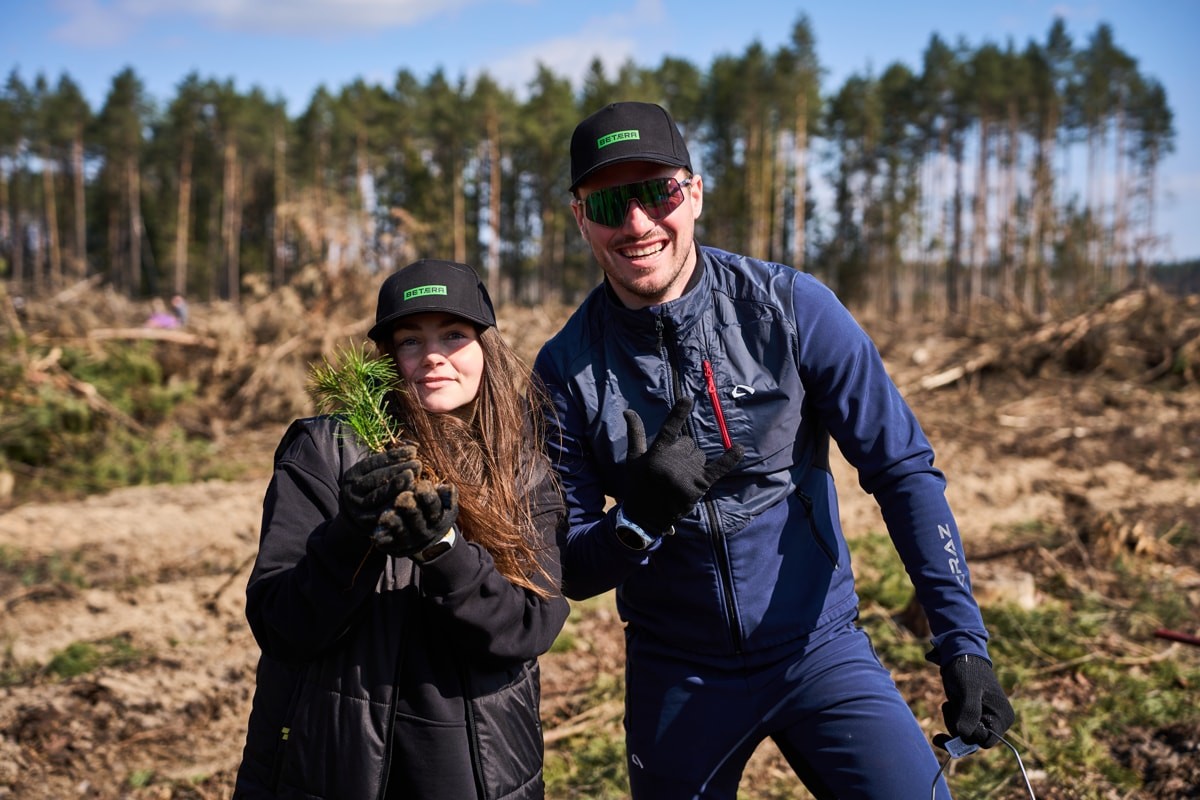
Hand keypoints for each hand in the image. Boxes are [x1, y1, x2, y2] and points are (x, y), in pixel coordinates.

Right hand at [339, 444, 421, 530]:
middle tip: (418, 464)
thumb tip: (413, 446)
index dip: (393, 456)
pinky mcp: (371, 525)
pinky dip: (400, 503)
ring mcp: (360, 511)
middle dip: (399, 470)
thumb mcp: (374, 471)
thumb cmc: (373, 486)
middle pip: (377, 479)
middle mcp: (352, 493)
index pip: (372, 463)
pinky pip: (387, 513)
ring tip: (416, 477)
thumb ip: (390, 458)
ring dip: (400, 486)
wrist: (357, 516)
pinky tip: (413, 495)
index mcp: (351, 476)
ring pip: (381, 497)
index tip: (413, 451)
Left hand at [371, 479, 458, 557]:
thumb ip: (446, 495)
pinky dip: (381, 536)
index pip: (434, 506)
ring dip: (395, 523)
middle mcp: (423, 531)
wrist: (425, 540)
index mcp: (437, 518)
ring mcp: (408, 539)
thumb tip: (448, 488)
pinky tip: (376, 528)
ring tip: (387, 515)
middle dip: (410, 508)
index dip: (428, 496)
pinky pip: (386, 542)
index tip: (422, 484)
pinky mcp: (393, 546)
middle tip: (403, 497)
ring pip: (401, 531)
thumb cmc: (432, 512)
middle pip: (416, 518)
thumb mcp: (444, 504)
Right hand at [621, 396, 743, 534]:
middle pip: (688, 443)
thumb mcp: (633, 459)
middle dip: (683, 451)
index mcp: (656, 453)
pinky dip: (729, 459)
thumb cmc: (638, 485)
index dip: (678, 414)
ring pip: (700, 455)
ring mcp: (687, 474)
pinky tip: (739, 449)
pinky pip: (718, 468)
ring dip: (694, 462)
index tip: (687, 400)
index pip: (669, 428)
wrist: (646, 517)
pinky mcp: (699, 486)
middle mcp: (672, 462)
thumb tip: (629, 410)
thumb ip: (635, 434)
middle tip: (671, 468)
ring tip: (681, 477)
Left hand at [940, 655, 1014, 747]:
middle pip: (973, 740)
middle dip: (957, 728)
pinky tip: (946, 705)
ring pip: (965, 735)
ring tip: (948, 703)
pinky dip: (951, 721)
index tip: (956, 722)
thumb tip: (965, 736)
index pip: (985, 741)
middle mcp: (996, 721)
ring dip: (952, 722)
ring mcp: (985, 718)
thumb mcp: (967, 690)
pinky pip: (961, 728)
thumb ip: (969, 712)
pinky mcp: (973, 715)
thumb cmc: (967, 670)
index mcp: (1003, 717)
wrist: (959, 655)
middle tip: (947, 707)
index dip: (969, 736)